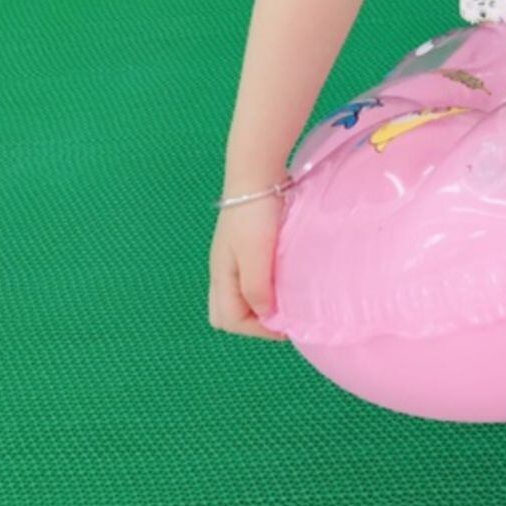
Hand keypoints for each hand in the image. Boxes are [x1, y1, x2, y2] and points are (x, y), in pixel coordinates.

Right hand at [208, 193, 289, 340]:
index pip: (229, 320)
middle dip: (250, 323)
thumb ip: (256, 288)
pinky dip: (259, 290)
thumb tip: (263, 315)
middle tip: (279, 318)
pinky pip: (245, 280)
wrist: (256, 176)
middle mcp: (220, 271)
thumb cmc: (254, 216)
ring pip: (234, 297)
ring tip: (282, 302)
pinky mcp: (242, 247)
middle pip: (224, 313)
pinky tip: (278, 280)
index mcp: (220, 277)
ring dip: (256, 306)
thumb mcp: (255, 256)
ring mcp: (230, 259)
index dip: (257, 330)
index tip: (285, 326)